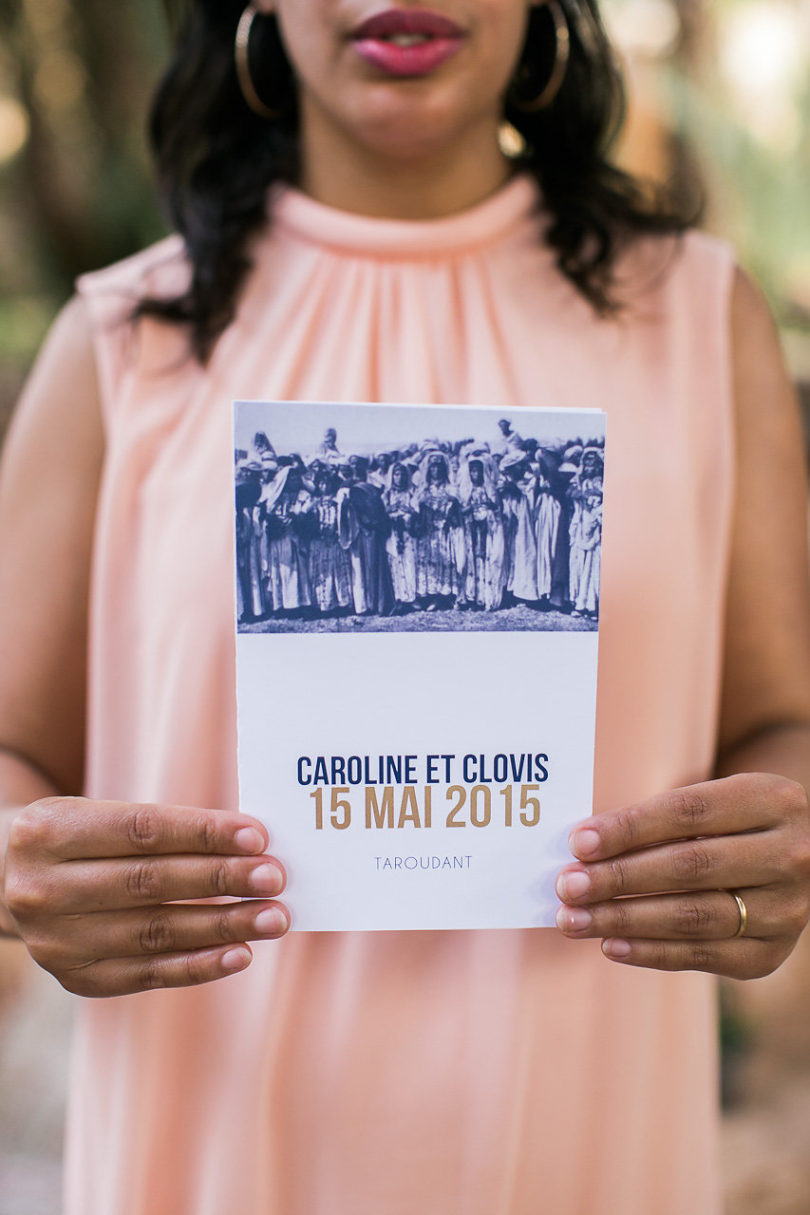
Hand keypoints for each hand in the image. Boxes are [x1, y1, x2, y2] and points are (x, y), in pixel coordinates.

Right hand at [2, 797, 288, 996]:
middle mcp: (43, 889)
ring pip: (155, 931)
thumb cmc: (79, 839)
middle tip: (274, 877)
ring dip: (222, 925)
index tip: (257, 836)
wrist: (8, 883)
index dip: (202, 834)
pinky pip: (148, 973)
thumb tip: (248, 845)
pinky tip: (241, 953)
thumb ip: (161, 828)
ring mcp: (56, 941)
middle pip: (150, 883)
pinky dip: (199, 965)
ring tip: (272, 916)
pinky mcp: (76, 979)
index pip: (141, 830)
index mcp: (48, 832)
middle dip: (220, 880)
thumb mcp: (96, 815)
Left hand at [555, 773, 809, 978]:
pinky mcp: (769, 953)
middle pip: (690, 867)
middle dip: (619, 878)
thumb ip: (660, 819)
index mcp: (772, 801)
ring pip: (693, 916)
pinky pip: (702, 955)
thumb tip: (584, 850)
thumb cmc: (729, 821)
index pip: (688, 813)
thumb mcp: (713, 800)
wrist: (794, 858)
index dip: (630, 828)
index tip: (579, 842)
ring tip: (575, 919)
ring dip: (624, 920)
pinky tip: (610, 944)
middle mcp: (789, 855)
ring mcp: (786, 910)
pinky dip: (651, 952)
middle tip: (568, 886)